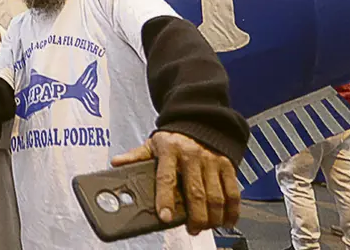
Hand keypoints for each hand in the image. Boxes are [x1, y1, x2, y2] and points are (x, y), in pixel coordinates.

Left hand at [111, 131, 240, 234]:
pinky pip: (233, 192)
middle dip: (195, 217)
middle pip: (196, 193)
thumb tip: (116, 163)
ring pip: (216, 196)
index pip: (166, 177)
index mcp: (169, 150)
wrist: (199, 121)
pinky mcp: (227, 165)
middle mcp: (192, 155)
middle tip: (192, 230)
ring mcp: (211, 161)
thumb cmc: (173, 138)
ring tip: (205, 228)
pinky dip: (232, 211)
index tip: (164, 216)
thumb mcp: (152, 144)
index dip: (165, 199)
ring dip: (212, 217)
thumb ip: (135, 156)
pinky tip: (226, 222)